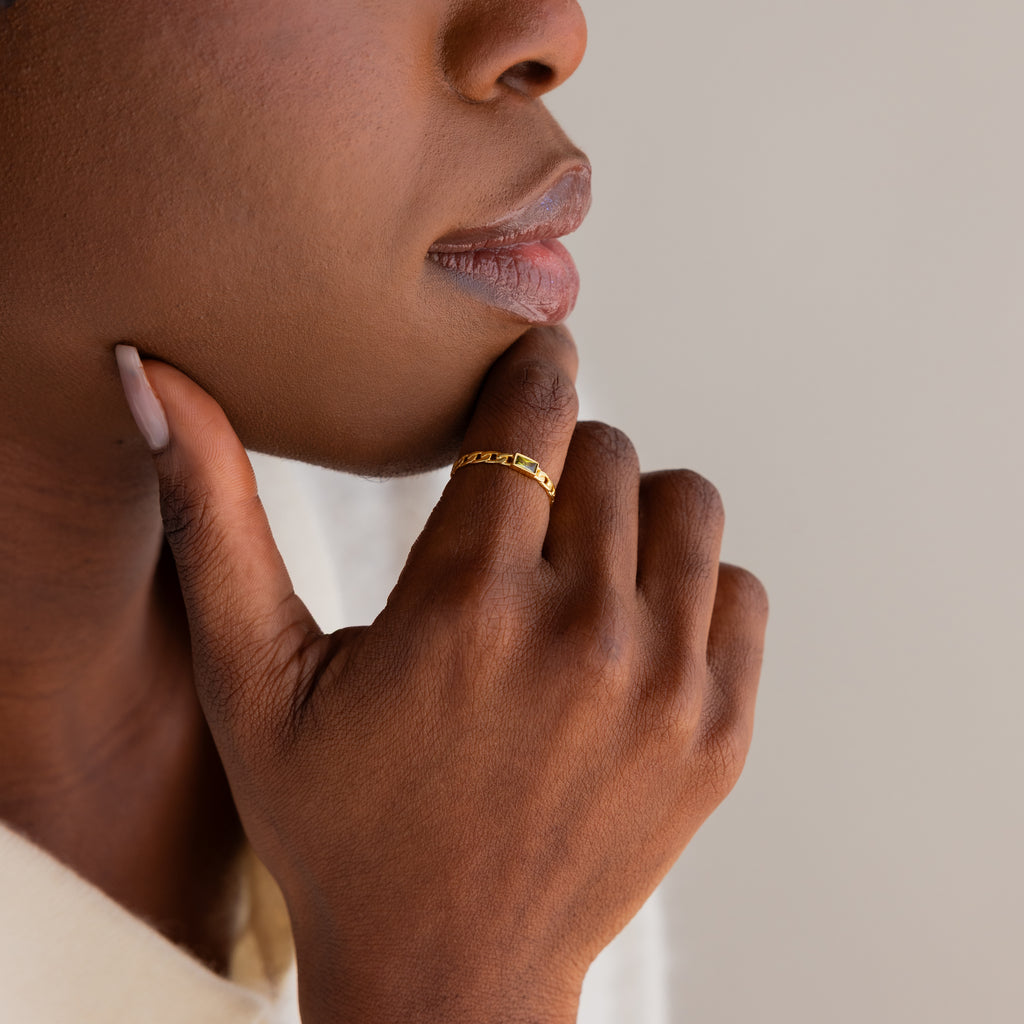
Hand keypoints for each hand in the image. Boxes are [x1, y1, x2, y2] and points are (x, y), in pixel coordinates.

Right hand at [124, 327, 766, 1023]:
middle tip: (530, 504)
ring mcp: (666, 686)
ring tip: (584, 559)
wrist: (449, 973)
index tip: (534, 362)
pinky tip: (632, 629)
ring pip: (690, 505)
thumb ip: (213, 517)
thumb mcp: (252, 679)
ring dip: (638, 512)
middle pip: (613, 453)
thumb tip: (155, 375)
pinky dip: (694, 589)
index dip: (533, 373)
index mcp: (466, 601)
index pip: (533, 414)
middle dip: (568, 459)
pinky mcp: (719, 734)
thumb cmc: (338, 824)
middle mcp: (582, 634)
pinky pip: (741, 593)